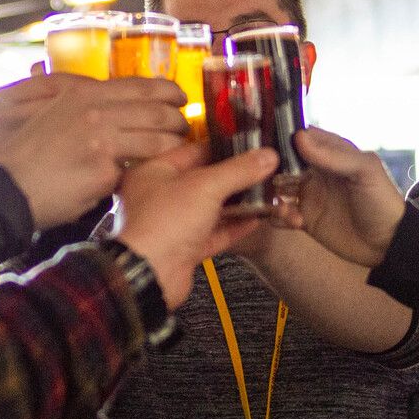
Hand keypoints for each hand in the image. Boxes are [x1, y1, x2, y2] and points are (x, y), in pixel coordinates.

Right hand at [0, 74, 187, 227]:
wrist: (5, 184)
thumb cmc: (24, 154)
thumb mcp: (47, 111)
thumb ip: (74, 99)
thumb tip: (91, 89)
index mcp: (82, 94)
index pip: (139, 85)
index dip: (167, 90)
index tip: (181, 97)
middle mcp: (95, 112)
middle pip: (155, 110)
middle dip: (179, 120)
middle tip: (187, 127)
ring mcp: (101, 140)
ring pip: (156, 140)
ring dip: (174, 147)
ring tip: (182, 153)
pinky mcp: (104, 170)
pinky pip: (135, 170)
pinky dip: (149, 174)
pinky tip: (159, 177)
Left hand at [113, 141, 278, 306]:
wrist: (152, 274)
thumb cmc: (162, 224)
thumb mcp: (206, 186)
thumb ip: (238, 170)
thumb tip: (266, 156)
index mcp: (155, 171)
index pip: (194, 150)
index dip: (223, 146)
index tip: (250, 144)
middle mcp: (162, 195)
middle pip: (205, 180)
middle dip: (236, 176)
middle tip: (263, 168)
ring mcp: (174, 222)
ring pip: (212, 207)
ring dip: (239, 202)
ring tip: (266, 192)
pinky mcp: (186, 247)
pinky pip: (215, 232)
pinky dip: (235, 226)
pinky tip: (256, 218)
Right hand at [273, 127, 406, 268]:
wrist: (387, 245)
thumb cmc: (381, 201)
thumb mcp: (365, 172)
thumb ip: (335, 155)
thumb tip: (300, 137)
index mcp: (331, 154)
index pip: (302, 137)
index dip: (283, 137)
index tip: (267, 143)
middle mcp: (315, 171)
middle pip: (282, 162)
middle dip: (270, 168)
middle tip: (263, 175)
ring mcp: (308, 195)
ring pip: (277, 188)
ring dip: (272, 195)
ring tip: (285, 206)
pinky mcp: (303, 219)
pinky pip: (280, 214)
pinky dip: (278, 217)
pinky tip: (293, 221)